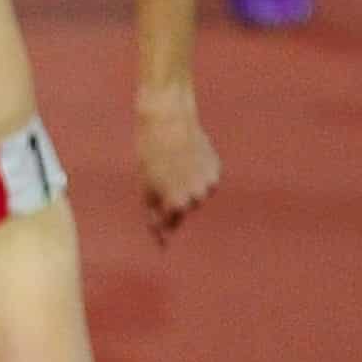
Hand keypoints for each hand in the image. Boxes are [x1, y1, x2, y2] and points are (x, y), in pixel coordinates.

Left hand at [135, 86, 219, 239]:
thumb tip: (162, 239)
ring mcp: (209, 182)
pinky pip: (204, 179)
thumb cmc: (150, 156)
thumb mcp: (146, 188)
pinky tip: (186, 158)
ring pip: (195, 195)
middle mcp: (196, 196)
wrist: (168, 122)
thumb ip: (154, 214)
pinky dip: (195, 174)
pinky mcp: (216, 169)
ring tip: (173, 166)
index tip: (160, 237)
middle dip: (172, 203)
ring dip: (185, 187)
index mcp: (176, 204)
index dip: (161, 229)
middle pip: (183, 210)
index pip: (169, 225)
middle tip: (161, 181)